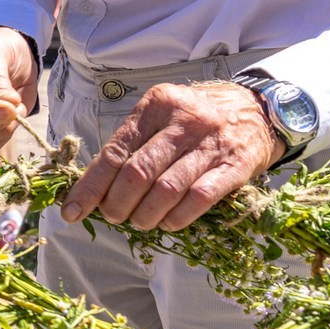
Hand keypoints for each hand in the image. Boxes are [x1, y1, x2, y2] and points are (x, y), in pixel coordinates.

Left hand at [62, 79, 279, 230]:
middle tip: (113, 217)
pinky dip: (178, 217)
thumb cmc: (196, 118)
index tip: (72, 211)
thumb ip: (131, 144)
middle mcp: (182, 120)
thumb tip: (94, 188)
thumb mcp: (160, 116)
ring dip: (145, 215)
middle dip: (117, 204)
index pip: (115, 152)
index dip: (91, 187)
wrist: (258, 109)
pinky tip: (168, 223)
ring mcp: (211, 142)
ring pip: (166, 189)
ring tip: (139, 222)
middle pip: (138, 173)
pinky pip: (200, 198)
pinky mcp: (236, 165)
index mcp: (156, 105)